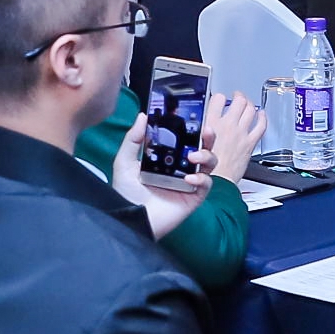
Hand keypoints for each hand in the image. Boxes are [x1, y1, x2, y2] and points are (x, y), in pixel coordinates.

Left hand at [111, 114, 203, 241]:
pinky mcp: (194, 197)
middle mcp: (181, 167)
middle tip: (206, 131)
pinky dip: (202, 178)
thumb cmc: (126, 193)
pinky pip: (206, 184)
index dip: (193, 128)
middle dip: (208, 137)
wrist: (131, 218)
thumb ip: (133, 139)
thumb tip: (143, 116)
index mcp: (167, 157)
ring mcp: (189, 182)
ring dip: (206, 155)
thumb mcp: (124, 162)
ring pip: (210, 163)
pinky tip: (189, 178)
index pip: (185, 138)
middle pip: (203, 147)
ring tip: (193, 156)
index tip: (194, 117)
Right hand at [197, 92, 267, 182]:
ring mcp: (240, 133)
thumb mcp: (195, 143)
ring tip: (248, 104)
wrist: (216, 182)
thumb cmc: (204, 167)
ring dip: (250, 104)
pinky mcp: (250, 143)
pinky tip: (261, 115)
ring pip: (251, 109)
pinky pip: (261, 126)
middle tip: (237, 97)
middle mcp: (227, 125)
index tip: (221, 98)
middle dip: (238, 97)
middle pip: (238, 101)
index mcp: (210, 123)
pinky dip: (262, 118)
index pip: (218, 99)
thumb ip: (201, 130)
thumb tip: (203, 122)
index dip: (220, 97)